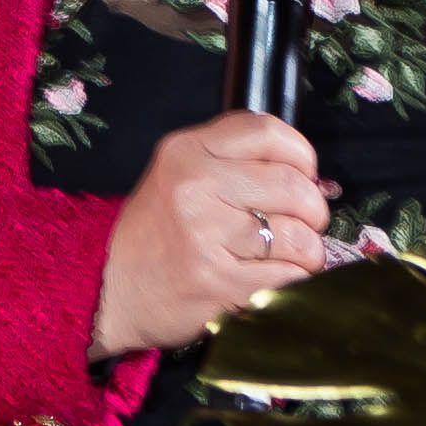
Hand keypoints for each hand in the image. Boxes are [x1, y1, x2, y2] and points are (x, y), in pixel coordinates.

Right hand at [94, 112, 334, 356]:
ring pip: (299, 237)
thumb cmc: (156, 236)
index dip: (302, 157)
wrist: (110, 292)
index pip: (270, 133)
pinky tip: (273, 281)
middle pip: (294, 187)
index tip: (304, 177)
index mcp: (187, 151)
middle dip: (313, 211)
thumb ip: (236, 164)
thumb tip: (314, 180)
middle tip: (303, 225)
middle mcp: (195, 186)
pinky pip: (288, 278)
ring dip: (307, 252)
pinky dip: (293, 283)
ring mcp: (205, 236)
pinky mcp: (219, 282)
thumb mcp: (180, 176)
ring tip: (288, 258)